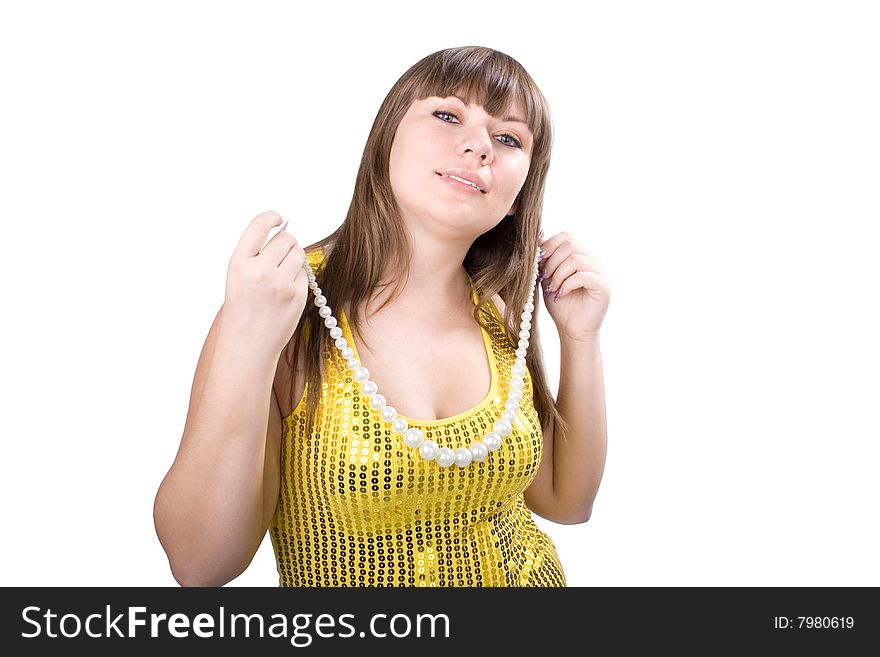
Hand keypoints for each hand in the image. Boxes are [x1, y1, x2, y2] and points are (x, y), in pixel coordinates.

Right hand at [222, 210, 308, 353]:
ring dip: (294, 259)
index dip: (271, 217)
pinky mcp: (297, 296)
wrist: (248, 343)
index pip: (258, 226)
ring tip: (282, 275)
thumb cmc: (243, 308)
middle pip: (286, 239)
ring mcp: (281, 284)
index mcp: (239, 263)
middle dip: (286, 243)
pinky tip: (286, 292)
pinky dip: (298, 278)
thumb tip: (284, 231)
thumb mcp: (238, 276)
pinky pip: (305, 274)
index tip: (278, 219)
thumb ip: (256, 254)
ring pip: (299, 253)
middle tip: (280, 256)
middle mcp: (260, 271)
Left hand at [538, 230, 610, 341]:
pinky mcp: (604, 287)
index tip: (538, 260)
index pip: (566, 237)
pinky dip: (567, 284)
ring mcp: (601, 273)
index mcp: (581, 256)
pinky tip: (561, 295)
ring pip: (576, 259)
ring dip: (558, 274)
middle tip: (544, 278)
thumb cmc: (560, 305)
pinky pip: (583, 275)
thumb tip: (537, 236)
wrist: (572, 330)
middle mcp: (593, 261)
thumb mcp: (547, 278)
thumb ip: (545, 260)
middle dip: (552, 261)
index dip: (549, 245)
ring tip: (552, 289)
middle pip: (570, 244)